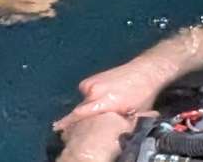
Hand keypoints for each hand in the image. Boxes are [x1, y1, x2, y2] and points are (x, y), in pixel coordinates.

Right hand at [52, 58, 168, 131]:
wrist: (144, 71)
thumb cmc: (142, 96)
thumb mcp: (132, 115)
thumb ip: (115, 122)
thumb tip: (105, 131)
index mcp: (104, 102)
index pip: (80, 114)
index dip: (68, 122)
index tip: (57, 127)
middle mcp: (94, 91)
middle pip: (80, 109)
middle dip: (82, 118)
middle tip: (89, 123)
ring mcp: (91, 83)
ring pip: (84, 102)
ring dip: (89, 107)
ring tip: (105, 107)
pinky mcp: (91, 78)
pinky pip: (86, 93)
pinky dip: (91, 98)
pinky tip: (104, 98)